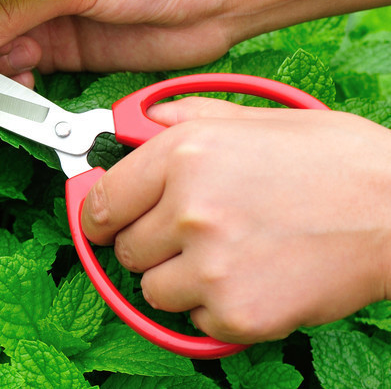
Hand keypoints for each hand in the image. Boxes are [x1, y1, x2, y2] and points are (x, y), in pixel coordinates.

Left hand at [80, 97, 390, 342]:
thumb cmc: (336, 160)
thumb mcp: (254, 119)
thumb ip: (185, 118)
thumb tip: (135, 122)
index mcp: (184, 155)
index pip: (101, 201)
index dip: (100, 213)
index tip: (105, 221)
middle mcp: (188, 210)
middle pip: (124, 249)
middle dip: (149, 244)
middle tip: (189, 235)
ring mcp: (211, 266)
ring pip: (153, 288)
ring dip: (178, 279)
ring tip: (228, 255)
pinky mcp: (239, 312)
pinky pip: (195, 318)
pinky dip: (216, 307)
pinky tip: (254, 278)